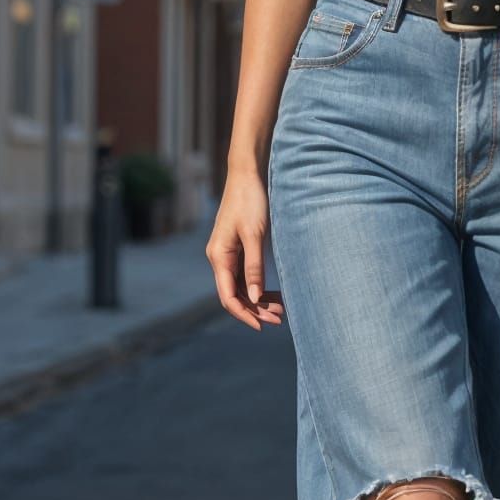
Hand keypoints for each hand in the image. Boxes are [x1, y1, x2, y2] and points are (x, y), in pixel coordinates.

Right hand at [206, 167, 285, 331]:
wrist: (248, 174)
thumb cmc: (251, 201)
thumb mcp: (255, 235)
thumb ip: (254, 266)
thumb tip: (256, 297)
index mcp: (219, 256)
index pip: (228, 296)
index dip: (244, 314)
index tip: (262, 326)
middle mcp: (220, 257)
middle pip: (235, 294)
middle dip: (255, 309)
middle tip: (279, 319)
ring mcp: (228, 253)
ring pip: (241, 286)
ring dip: (258, 299)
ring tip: (280, 309)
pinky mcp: (238, 247)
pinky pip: (245, 274)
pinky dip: (258, 285)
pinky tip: (273, 292)